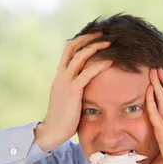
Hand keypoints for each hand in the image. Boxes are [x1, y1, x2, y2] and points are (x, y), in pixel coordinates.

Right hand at [34, 33, 111, 151]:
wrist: (53, 131)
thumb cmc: (63, 117)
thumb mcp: (68, 97)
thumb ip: (74, 86)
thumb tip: (86, 82)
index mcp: (60, 75)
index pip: (69, 50)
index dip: (81, 40)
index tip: (95, 35)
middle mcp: (61, 75)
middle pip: (72, 48)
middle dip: (88, 38)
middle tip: (104, 33)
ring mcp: (66, 83)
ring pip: (79, 57)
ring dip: (95, 47)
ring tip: (109, 42)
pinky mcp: (72, 92)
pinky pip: (86, 74)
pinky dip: (98, 66)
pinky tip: (109, 61)